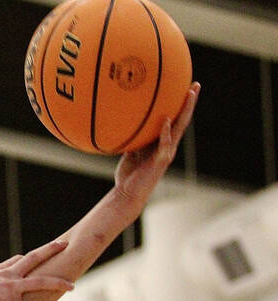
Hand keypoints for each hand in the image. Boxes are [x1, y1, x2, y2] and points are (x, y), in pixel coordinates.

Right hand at [0, 240, 72, 300]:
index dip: (30, 257)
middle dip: (51, 250)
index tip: (39, 253)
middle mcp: (8, 275)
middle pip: (34, 258)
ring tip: (72, 287)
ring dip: (58, 284)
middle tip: (65, 244)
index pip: (18, 260)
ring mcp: (10, 288)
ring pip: (41, 282)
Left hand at [115, 82, 199, 202]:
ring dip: (185, 111)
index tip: (185, 88)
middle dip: (190, 102)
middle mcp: (168, 146)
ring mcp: (166, 153)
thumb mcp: (131, 152)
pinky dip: (164, 132)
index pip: (175, 120)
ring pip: (179, 128)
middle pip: (182, 120)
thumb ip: (135, 139)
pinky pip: (164, 144)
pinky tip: (165, 120)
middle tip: (195, 85)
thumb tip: (126, 122)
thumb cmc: (129, 175)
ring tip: (189, 95)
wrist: (127, 194)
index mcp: (162, 143)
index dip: (180, 106)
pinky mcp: (160, 161)